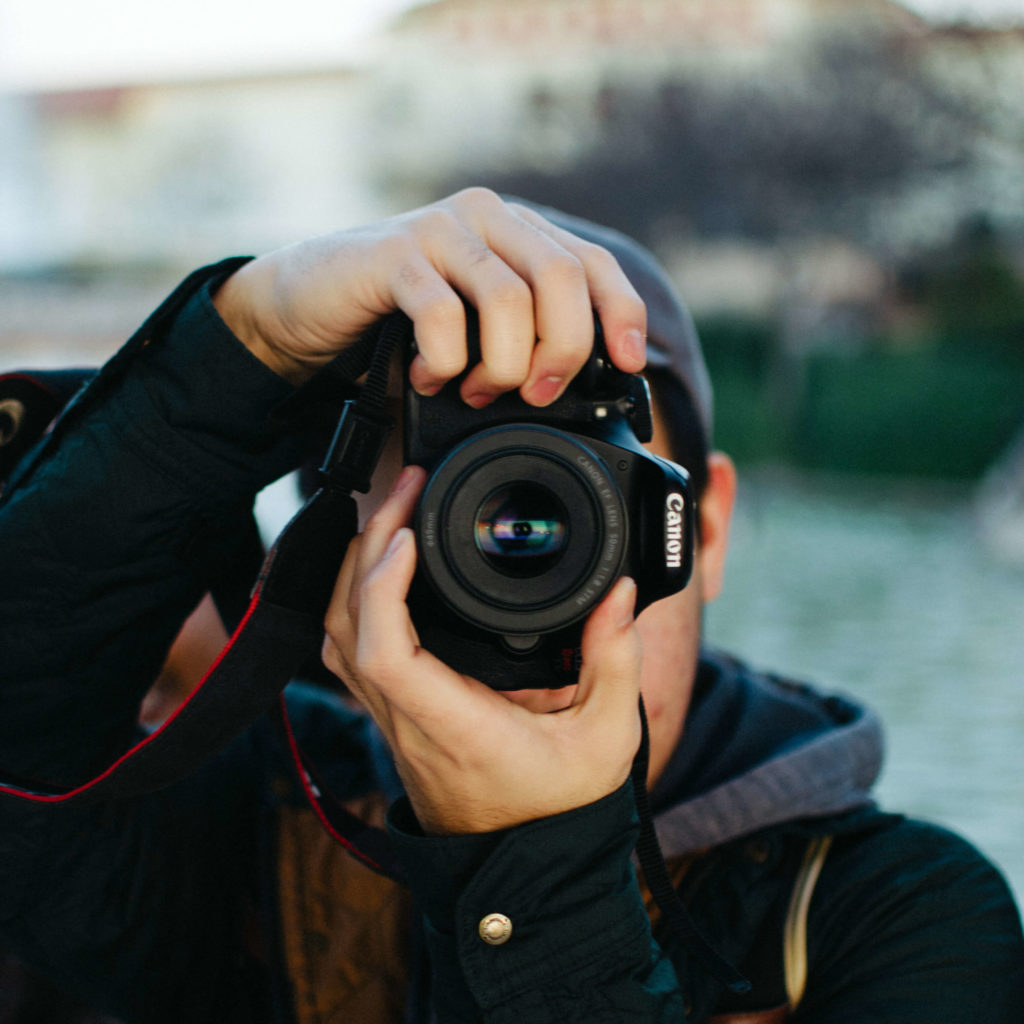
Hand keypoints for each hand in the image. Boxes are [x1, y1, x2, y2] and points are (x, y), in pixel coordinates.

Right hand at [213, 187, 646, 403]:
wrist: (307, 304)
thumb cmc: (398, 323)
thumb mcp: (474, 328)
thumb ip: (522, 336)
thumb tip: (571, 387)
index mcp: (517, 233)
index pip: (593, 262)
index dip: (621, 313)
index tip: (628, 365)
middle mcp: (487, 219)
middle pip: (563, 276)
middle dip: (563, 350)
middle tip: (539, 393)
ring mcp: (439, 230)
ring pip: (509, 298)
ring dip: (503, 363)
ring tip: (476, 390)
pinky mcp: (393, 254)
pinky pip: (443, 314)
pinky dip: (445, 361)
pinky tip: (429, 377)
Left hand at [321, 465, 643, 835]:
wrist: (519, 859)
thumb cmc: (557, 804)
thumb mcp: (606, 737)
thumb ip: (615, 661)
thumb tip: (618, 594)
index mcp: (455, 724)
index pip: (386, 653)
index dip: (382, 586)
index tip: (407, 532)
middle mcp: (407, 718)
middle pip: (347, 625)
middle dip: (367, 544)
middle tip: (407, 488)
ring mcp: (390, 717)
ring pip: (336, 634)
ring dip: (354, 566)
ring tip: (393, 512)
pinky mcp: (390, 712)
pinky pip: (347, 648)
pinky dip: (355, 596)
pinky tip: (381, 563)